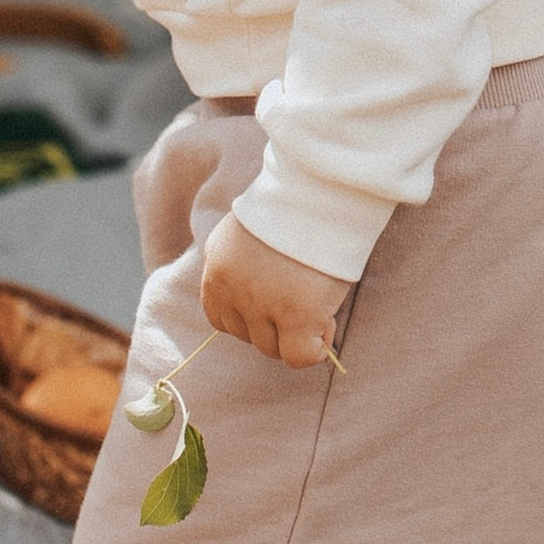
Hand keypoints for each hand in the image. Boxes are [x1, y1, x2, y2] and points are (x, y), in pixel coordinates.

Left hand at [199, 209, 351, 365]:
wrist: (320, 188)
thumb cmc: (296, 203)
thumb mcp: (253, 232)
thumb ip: (247, 267)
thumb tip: (271, 304)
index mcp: (216, 264)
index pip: (221, 316)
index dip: (251, 316)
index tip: (277, 301)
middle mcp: (231, 288)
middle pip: (246, 335)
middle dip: (274, 325)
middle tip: (304, 300)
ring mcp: (260, 304)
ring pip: (271, 347)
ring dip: (294, 335)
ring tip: (319, 306)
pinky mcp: (295, 316)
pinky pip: (298, 356)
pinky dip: (313, 350)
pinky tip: (326, 327)